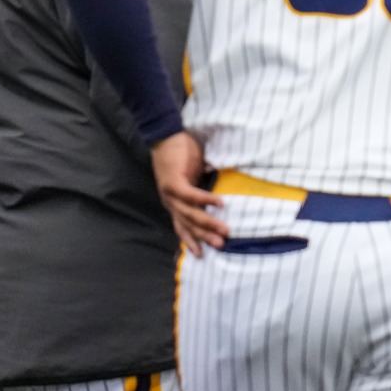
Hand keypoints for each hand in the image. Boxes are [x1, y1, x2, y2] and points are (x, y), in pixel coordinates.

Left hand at [151, 131, 227, 254]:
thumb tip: (220, 198)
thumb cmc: (181, 155)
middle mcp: (170, 202)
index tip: (202, 255)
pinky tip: (220, 204)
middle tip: (221, 245)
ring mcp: (170, 193)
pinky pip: (190, 195)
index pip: (182, 227)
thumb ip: (200, 190)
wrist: (165, 135)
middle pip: (188, 225)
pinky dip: (205, 200)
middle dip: (205, 237)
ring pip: (190, 214)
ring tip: (224, 229)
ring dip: (208, 223)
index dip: (191, 241)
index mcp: (174, 203)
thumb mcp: (192, 177)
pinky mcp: (173, 182)